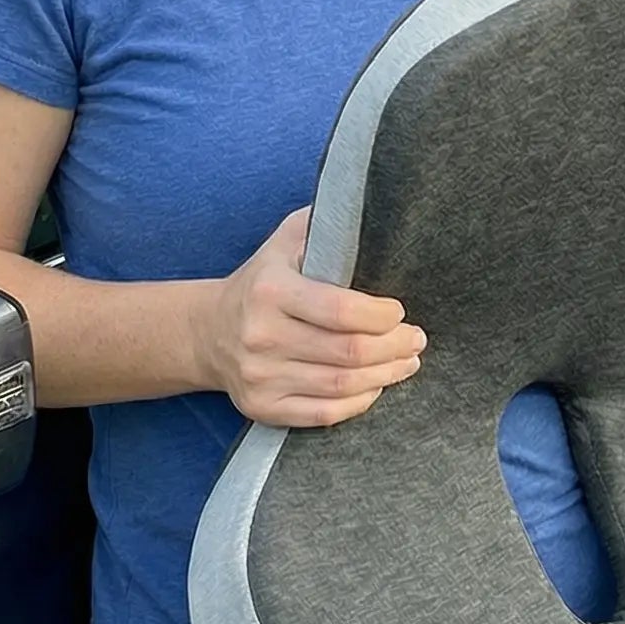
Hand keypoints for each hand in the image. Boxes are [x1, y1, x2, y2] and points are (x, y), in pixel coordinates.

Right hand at [198, 207, 425, 427]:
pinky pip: (325, 414)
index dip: (383, 316)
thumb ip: (325, 225)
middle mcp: (261, 335)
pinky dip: (360, 402)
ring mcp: (260, 376)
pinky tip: (376, 385)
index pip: (342, 311)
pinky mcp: (262, 407)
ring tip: (407, 362)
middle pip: (349, 352)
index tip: (400, 311)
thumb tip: (375, 210)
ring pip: (342, 385)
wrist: (208, 332)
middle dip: (395, 347)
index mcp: (271, 290)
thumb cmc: (262, 282)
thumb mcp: (285, 242)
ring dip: (386, 375)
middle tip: (416, 339)